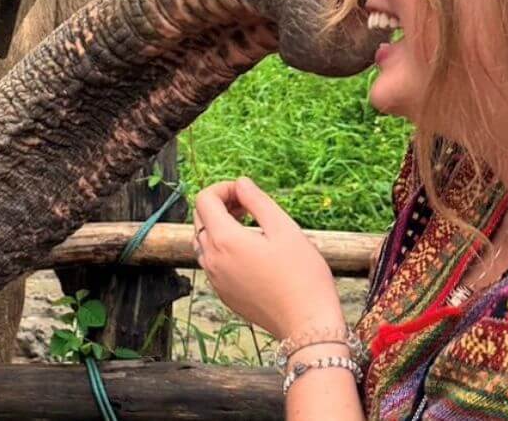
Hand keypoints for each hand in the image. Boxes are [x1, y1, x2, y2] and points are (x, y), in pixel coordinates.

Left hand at [193, 177, 344, 338]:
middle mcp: (212, 260)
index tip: (246, 194)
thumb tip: (240, 183)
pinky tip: (252, 252)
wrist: (307, 324)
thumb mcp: (284, 228)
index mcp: (225, 240)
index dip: (223, 188)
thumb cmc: (302, 274)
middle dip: (221, 205)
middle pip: (200, 219)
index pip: (204, 199)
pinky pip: (213, 262)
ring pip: (204, 241)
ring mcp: (215, 279)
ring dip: (220, 227)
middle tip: (250, 207)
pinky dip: (224, 248)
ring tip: (252, 227)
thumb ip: (257, 201)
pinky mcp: (223, 294)